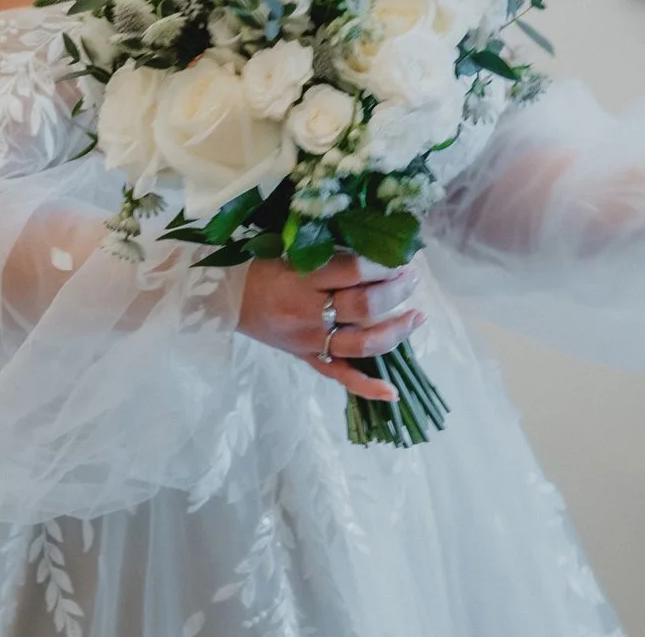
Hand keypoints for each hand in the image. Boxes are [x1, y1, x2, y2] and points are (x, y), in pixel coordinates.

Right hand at [239, 251, 425, 402]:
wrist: (228, 299)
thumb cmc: (261, 269)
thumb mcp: (292, 253)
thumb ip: (331, 257)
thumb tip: (375, 256)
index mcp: (303, 280)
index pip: (354, 271)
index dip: (382, 265)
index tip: (399, 257)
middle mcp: (310, 313)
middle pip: (364, 307)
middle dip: (396, 292)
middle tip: (412, 279)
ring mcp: (311, 342)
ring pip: (363, 344)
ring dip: (396, 331)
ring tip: (416, 317)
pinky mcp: (309, 359)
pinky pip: (342, 377)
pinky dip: (369, 388)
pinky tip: (394, 392)